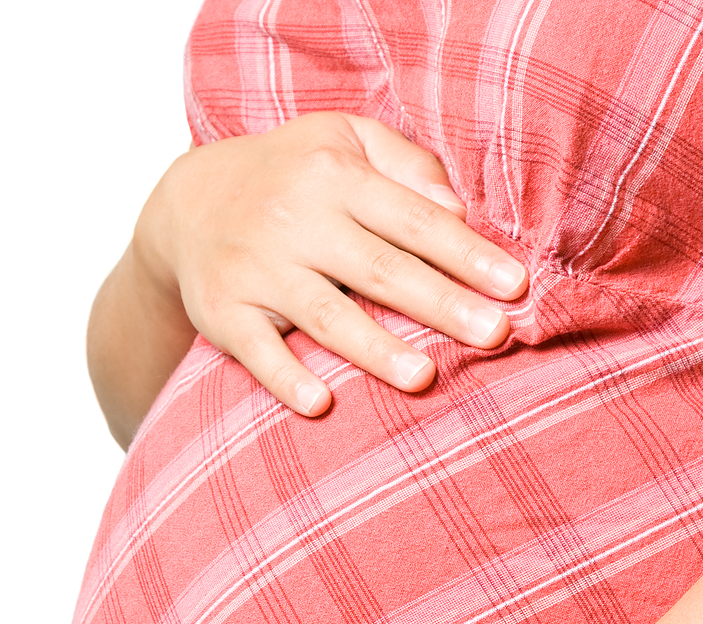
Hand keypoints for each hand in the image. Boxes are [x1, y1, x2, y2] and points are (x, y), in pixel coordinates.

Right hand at [134, 112, 528, 415]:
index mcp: (334, 176)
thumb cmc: (290, 174)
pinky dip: (285, 378)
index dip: (467, 254)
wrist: (186, 202)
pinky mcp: (222, 312)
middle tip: (495, 335)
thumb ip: (407, 166)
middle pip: (379, 268)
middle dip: (440, 303)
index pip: (413, 219)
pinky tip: (320, 404)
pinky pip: (256, 351)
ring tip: (424, 377)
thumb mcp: (343, 140)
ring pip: (323, 313)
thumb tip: (460, 212)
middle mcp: (294, 221)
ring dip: (374, 348)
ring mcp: (256, 269)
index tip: (516, 287)